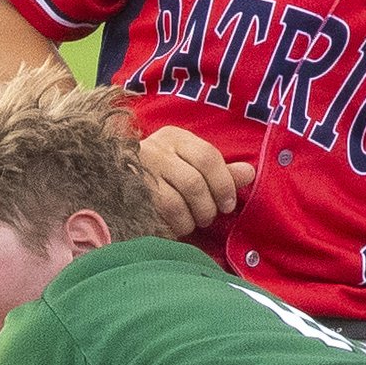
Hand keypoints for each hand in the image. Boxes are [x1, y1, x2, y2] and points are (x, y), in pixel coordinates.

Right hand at [139, 125, 254, 235]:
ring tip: (192, 222)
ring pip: (175, 203)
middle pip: (194, 182)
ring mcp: (138, 173)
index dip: (223, 184)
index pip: (208, 157)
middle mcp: (154, 150)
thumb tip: (250, 173)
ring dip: (191, 219)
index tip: (228, 204)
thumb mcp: (192, 164)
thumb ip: (221, 171)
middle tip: (209, 217)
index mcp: (174, 137)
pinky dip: (174, 226)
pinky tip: (176, 227)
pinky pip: (156, 218)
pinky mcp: (128, 196)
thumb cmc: (164, 173)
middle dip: (207, 207)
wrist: (116, 179)